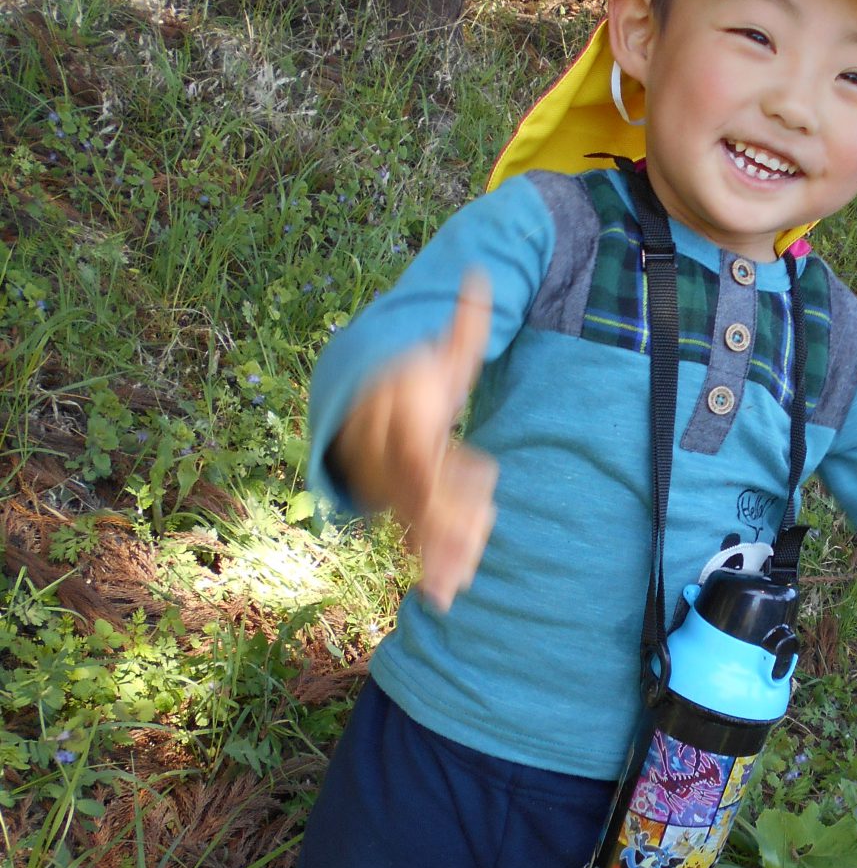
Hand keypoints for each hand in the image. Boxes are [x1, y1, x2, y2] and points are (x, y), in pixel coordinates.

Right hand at [331, 275, 497, 610]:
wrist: (366, 398)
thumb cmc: (419, 375)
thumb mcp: (445, 352)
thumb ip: (465, 324)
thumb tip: (479, 275)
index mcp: (399, 415)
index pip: (419, 451)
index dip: (445, 475)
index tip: (479, 488)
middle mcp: (386, 454)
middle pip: (417, 494)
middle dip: (444, 524)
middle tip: (474, 550)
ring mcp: (388, 482)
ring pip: (414, 519)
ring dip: (437, 552)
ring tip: (454, 587)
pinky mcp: (399, 505)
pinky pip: (412, 533)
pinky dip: (429, 561)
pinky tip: (445, 592)